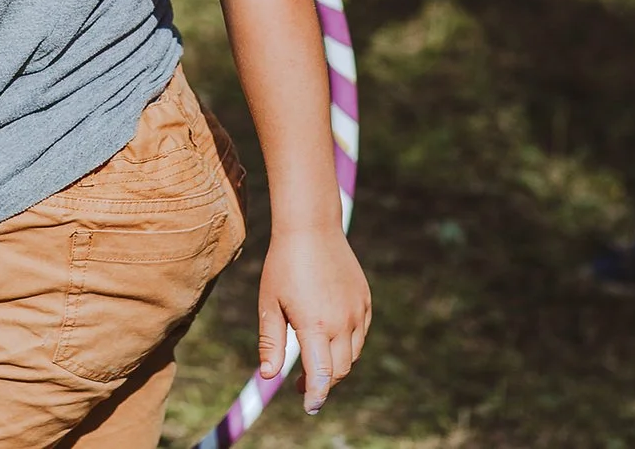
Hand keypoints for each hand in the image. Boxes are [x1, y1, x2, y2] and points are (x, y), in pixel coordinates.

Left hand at [258, 226, 370, 413]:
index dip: (316, 395)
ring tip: (315, 363)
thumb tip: (269, 376)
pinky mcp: (365, 301)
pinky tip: (330, 339)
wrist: (311, 228)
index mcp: (315, 325)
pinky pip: (360, 335)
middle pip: (339, 371)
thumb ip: (271, 342)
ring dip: (336, 366)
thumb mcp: (270, 303)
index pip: (321, 375)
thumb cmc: (283, 265)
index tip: (309, 406)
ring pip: (352, 355)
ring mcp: (358, 311)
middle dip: (323, 383)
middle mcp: (342, 322)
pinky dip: (347, 346)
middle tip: (304, 384)